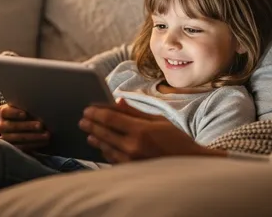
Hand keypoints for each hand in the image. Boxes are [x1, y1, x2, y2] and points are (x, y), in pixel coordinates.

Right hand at [0, 104, 49, 150]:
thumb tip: (41, 109)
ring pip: (18, 138)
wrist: (13, 123)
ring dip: (34, 137)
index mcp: (4, 113)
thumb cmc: (22, 112)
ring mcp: (5, 137)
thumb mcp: (22, 107)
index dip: (15, 113)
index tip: (24, 114)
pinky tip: (44, 142)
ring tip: (46, 135)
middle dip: (28, 126)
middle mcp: (2, 125)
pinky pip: (22, 147)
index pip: (7, 112)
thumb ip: (27, 107)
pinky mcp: (12, 146)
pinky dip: (34, 144)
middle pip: (13, 126)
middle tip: (41, 126)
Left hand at [79, 98, 226, 162]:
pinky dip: (105, 151)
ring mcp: (131, 161)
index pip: (111, 119)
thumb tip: (117, 101)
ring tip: (89, 133)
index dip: (96, 113)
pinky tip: (102, 146)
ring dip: (96, 138)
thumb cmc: (176, 140)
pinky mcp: (132, 171)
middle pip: (104, 133)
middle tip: (82, 120)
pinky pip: (113, 160)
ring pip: (106, 148)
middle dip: (91, 125)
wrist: (189, 164)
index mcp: (140, 130)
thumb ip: (135, 112)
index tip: (87, 109)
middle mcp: (133, 146)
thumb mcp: (158, 121)